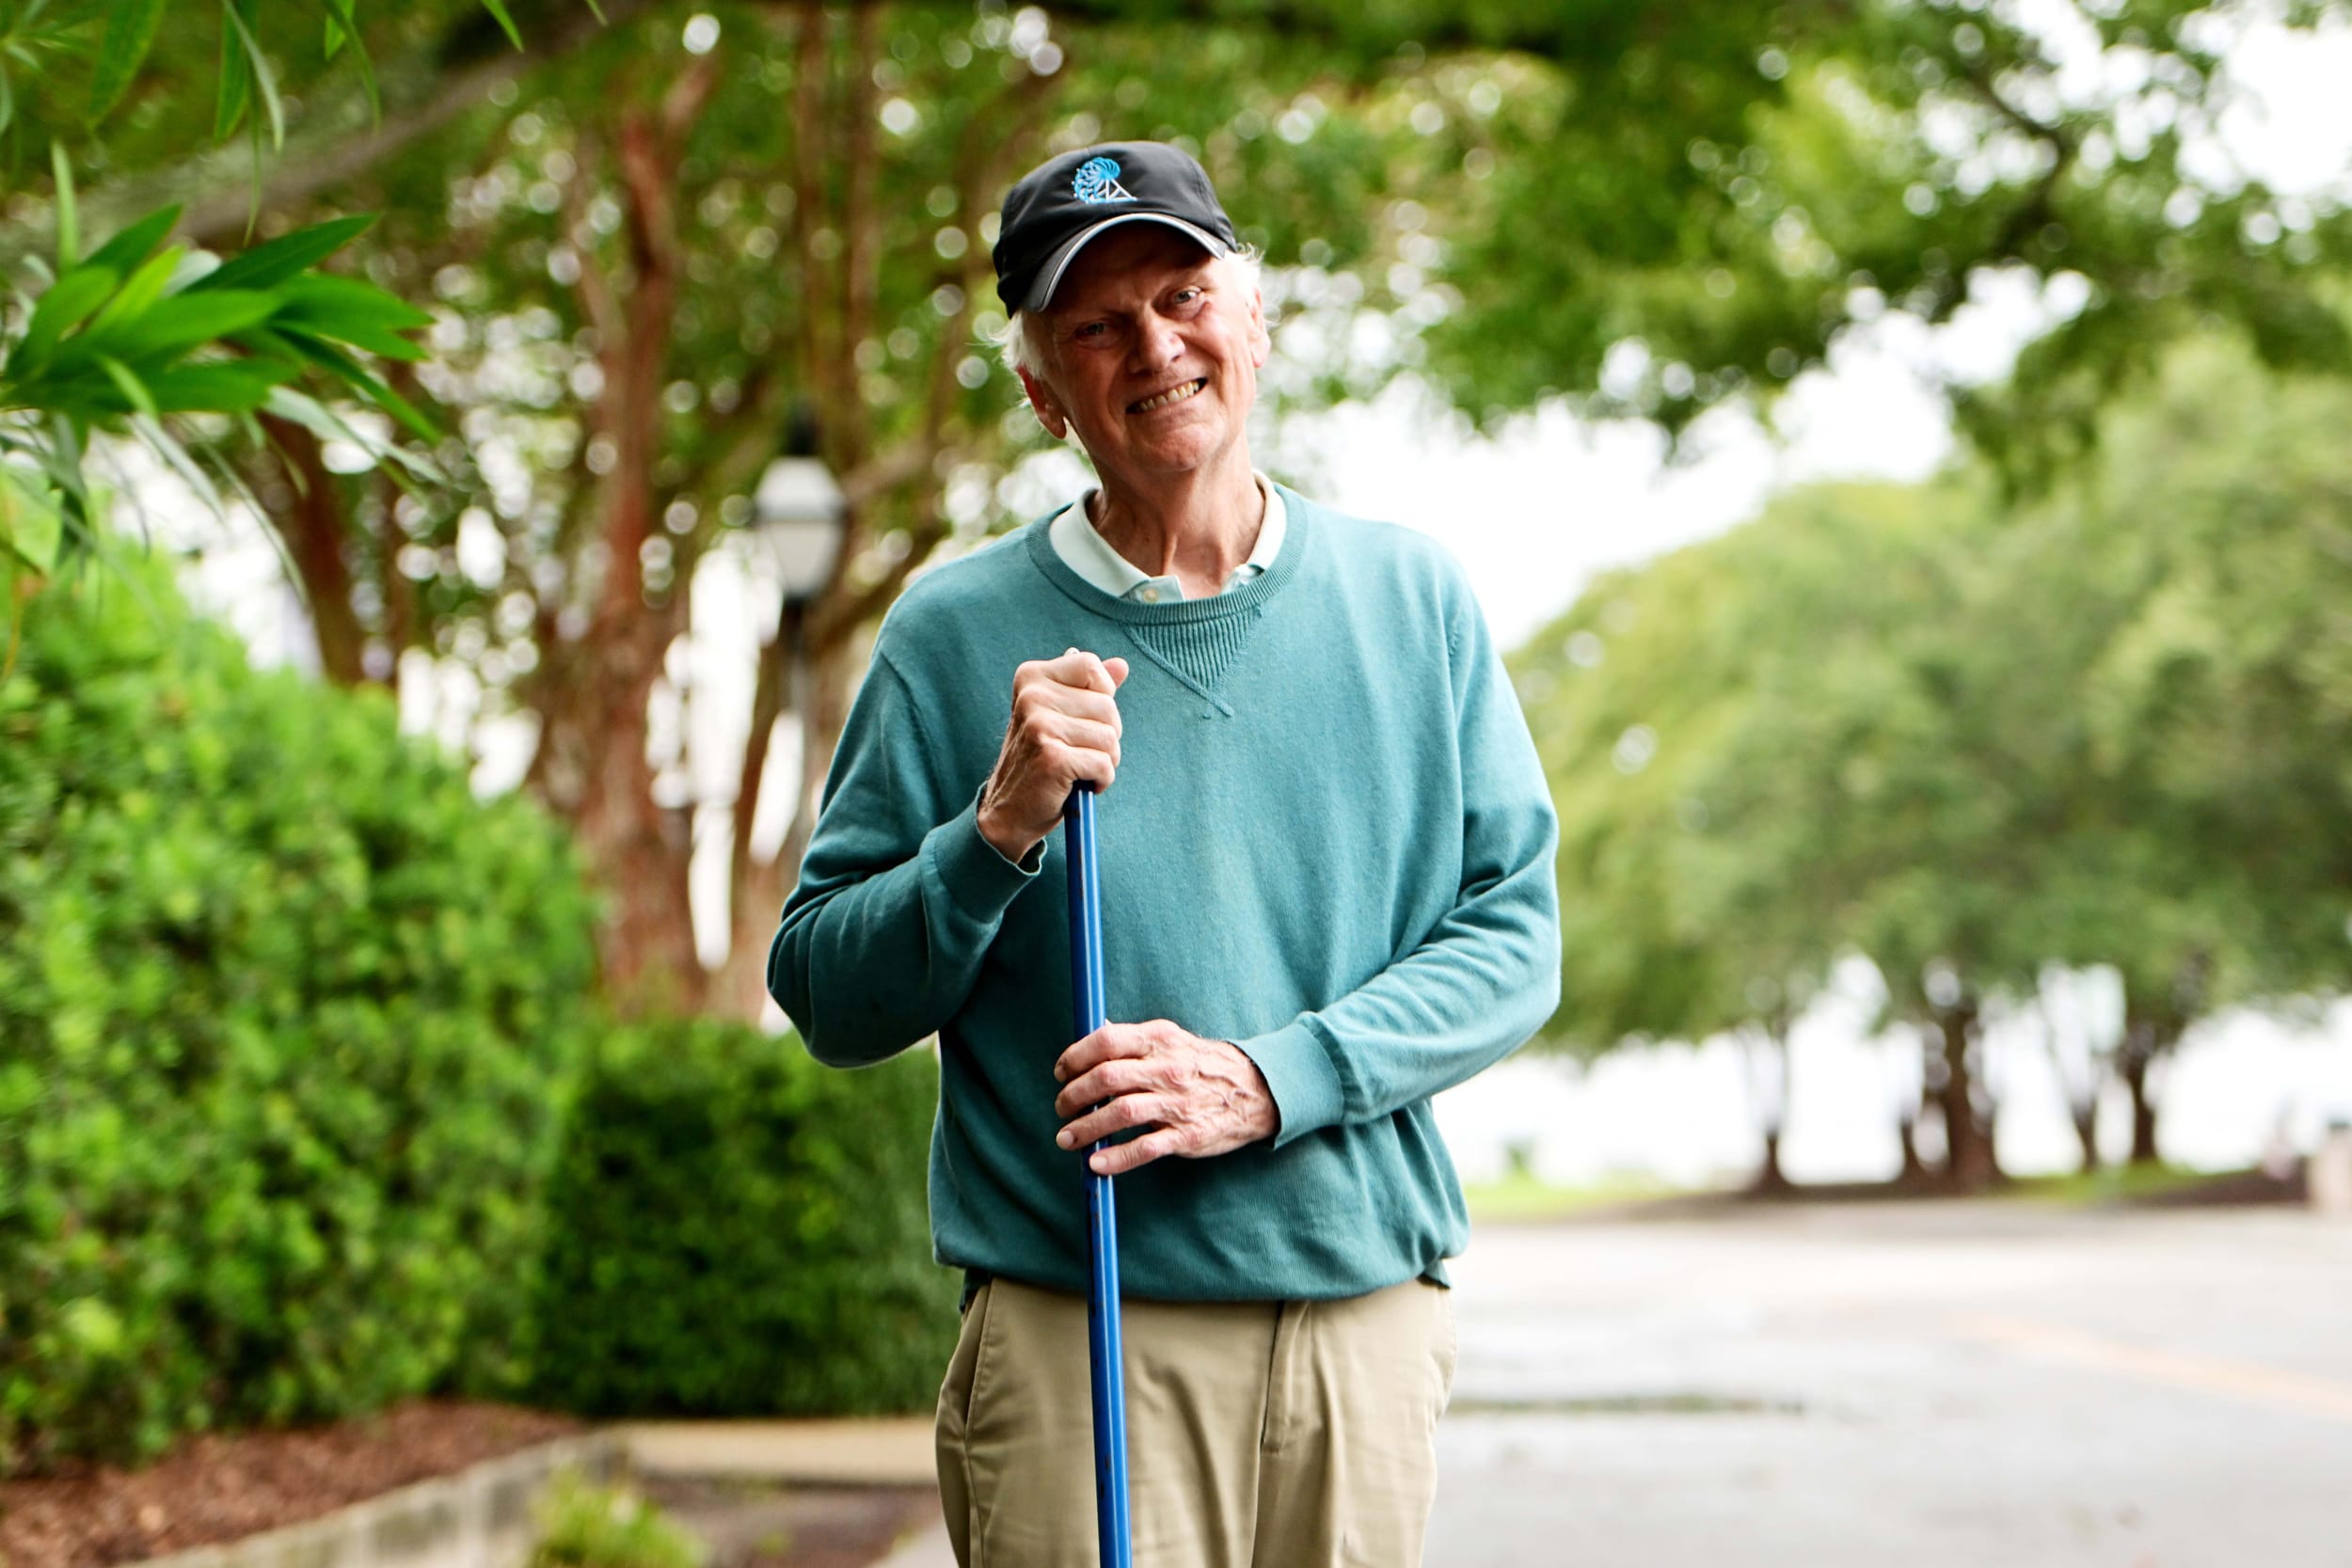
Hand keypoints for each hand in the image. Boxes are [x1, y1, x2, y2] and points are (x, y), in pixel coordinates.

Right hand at [977, 648, 1129, 862]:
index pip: (1090, 665)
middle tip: (1077, 752)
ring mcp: (1040, 726)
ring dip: (1104, 761)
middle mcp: (1032, 696)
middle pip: (1107, 706)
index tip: (1080, 720)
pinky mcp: (1052, 758)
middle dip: (1106, 736)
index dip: (1101, 696)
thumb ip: (1089, 689)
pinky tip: (1077, 785)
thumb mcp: (1060, 716)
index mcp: (1032, 677)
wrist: (1009, 812)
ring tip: (1077, 770)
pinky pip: (1105, 764)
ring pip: (1110, 737)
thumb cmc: (1039, 760)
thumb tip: (1121, 665)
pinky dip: (1100, 781)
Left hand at [1052, 1020, 1278, 1174]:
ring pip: (1120, 1113)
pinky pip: (1146, 1148)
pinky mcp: (1187, 1135)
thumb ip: (1134, 1040)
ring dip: (1086, 1128)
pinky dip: (1117, 1158)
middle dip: (1074, 1095)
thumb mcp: (1172, 1040)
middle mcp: (1167, 1068)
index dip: (1075, 1057)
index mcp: (1160, 1039)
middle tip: (1061, 1108)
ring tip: (1067, 1138)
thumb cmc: (1203, 1065)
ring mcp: (1178, 1103)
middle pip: (1107, 1078)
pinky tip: (1097, 1164)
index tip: (1061, 1073)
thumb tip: (1098, 1030)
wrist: (1255, 1092)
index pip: (1107, 1042)